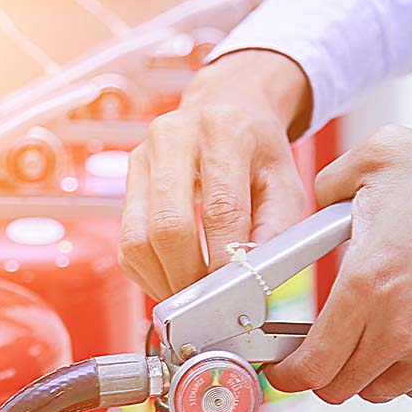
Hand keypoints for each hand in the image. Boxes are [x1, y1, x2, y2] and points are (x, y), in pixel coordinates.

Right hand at [119, 50, 310, 299]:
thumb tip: (251, 278)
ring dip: (163, 281)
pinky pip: (126, 243)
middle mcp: (174, 137)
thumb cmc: (258, 151)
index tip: (233, 294)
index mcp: (224, 131)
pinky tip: (173, 279)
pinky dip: (148, 273)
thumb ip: (276, 230)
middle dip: (188, 277)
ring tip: (190, 298)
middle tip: (208, 304)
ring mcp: (142, 156)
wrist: (227, 107)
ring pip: (138, 239)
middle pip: (168, 227)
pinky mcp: (127, 179)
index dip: (223, 260)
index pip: (220, 208)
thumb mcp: (284, 183)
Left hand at [267, 126, 411, 402]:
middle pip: (336, 389)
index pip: (309, 367)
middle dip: (320, 372)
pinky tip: (409, 333)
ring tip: (368, 333)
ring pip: (376, 391)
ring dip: (362, 371)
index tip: (281, 365)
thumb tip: (314, 201)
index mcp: (366, 287)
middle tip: (319, 347)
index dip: (287, 374)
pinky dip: (403, 371)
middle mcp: (397, 332)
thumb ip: (331, 181)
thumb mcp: (387, 156)